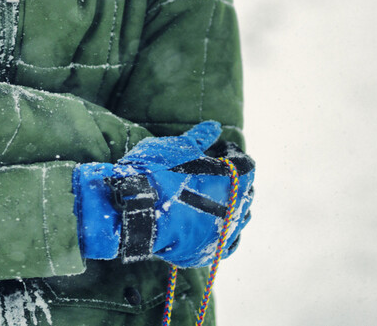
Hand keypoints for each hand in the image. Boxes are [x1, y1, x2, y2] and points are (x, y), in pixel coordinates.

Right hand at [73, 121, 254, 267]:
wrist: (132, 211)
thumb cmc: (154, 174)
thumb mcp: (176, 148)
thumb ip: (199, 138)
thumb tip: (214, 126)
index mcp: (232, 178)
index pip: (244, 163)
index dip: (229, 155)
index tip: (216, 152)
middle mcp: (235, 207)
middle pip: (245, 191)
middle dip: (232, 180)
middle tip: (211, 172)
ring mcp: (223, 232)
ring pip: (239, 217)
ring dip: (230, 205)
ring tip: (210, 197)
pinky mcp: (208, 251)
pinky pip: (228, 242)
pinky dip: (224, 232)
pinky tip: (214, 223)